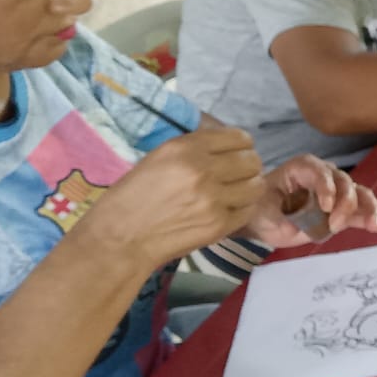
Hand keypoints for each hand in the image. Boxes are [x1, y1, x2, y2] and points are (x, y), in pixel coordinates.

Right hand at [78, 128, 264, 269]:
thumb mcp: (159, 158)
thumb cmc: (134, 197)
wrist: (120, 239)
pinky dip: (242, 210)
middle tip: (237, 175)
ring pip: (256, 186)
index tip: (236, 152)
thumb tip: (229, 142)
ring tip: (234, 193)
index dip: (241, 145)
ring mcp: (212, 200)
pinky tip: (227, 210)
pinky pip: (248, 211)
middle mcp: (202, 170)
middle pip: (252, 160)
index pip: (238, 137)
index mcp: (184, 148)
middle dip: (247, 166)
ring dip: (248, 188)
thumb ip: (195, 149)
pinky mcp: (218, 225)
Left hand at [241, 154, 376, 247]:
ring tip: (376, 226)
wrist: (261, 218)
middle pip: (346, 183)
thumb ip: (279, 214)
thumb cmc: (259, 209)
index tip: (324, 207)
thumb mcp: (260, 210)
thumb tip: (298, 221)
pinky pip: (364, 214)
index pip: (321, 172)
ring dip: (370, 210)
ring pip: (360, 196)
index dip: (327, 187)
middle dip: (347, 203)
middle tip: (336, 224)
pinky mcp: (343, 213)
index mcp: (303, 169)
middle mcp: (325, 177)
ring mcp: (337, 194)